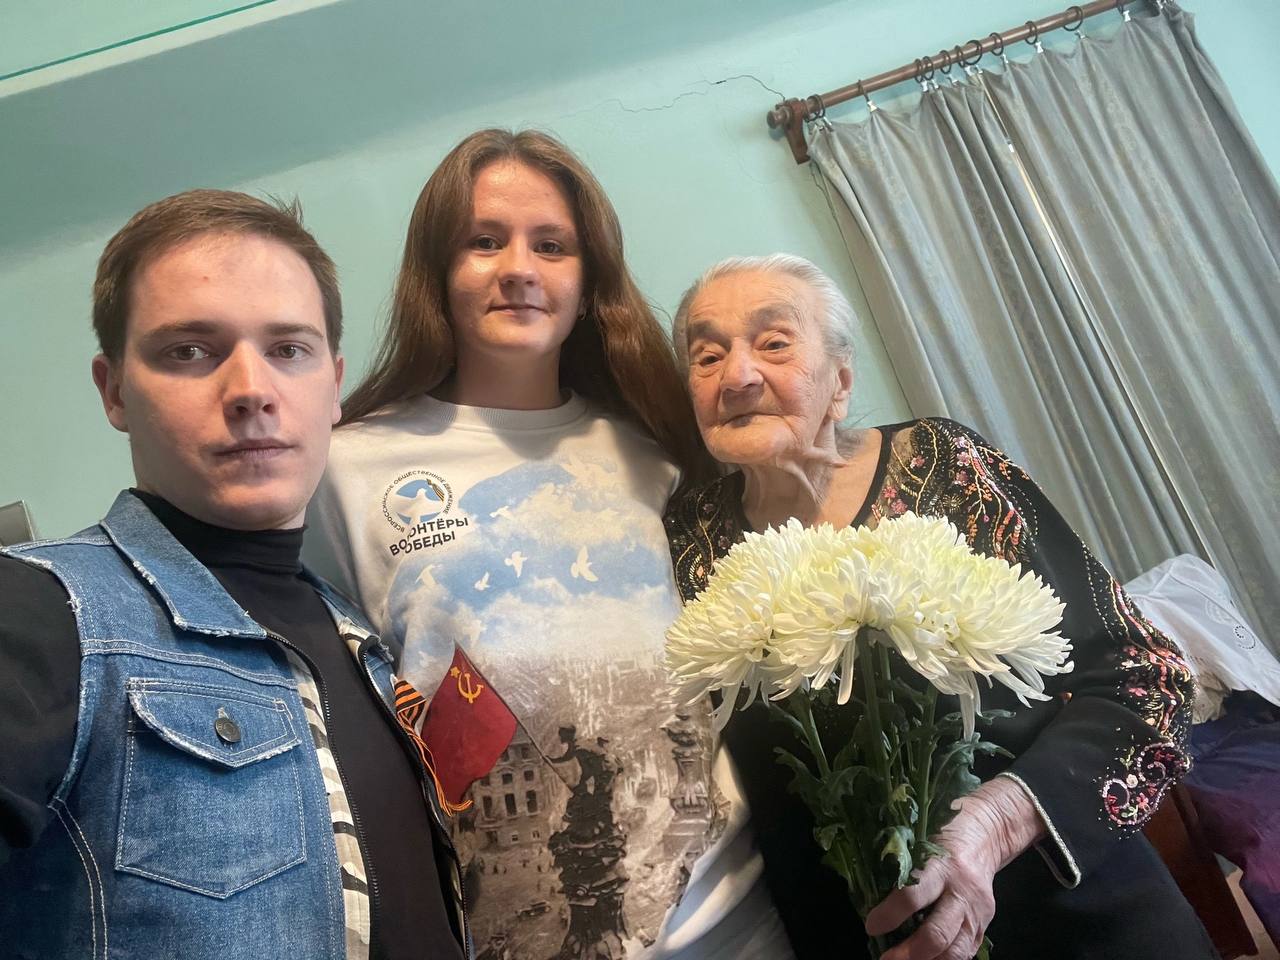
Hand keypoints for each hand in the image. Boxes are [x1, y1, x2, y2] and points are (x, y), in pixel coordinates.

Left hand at [864, 778, 1045, 959]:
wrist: (985, 836)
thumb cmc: (941, 836)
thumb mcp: (918, 842)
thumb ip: (899, 868)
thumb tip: (865, 893)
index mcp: (940, 866)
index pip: (913, 895)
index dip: (890, 915)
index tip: (871, 927)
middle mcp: (961, 892)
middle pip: (937, 933)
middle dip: (909, 953)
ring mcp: (976, 913)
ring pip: (955, 950)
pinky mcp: (984, 926)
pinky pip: (965, 953)